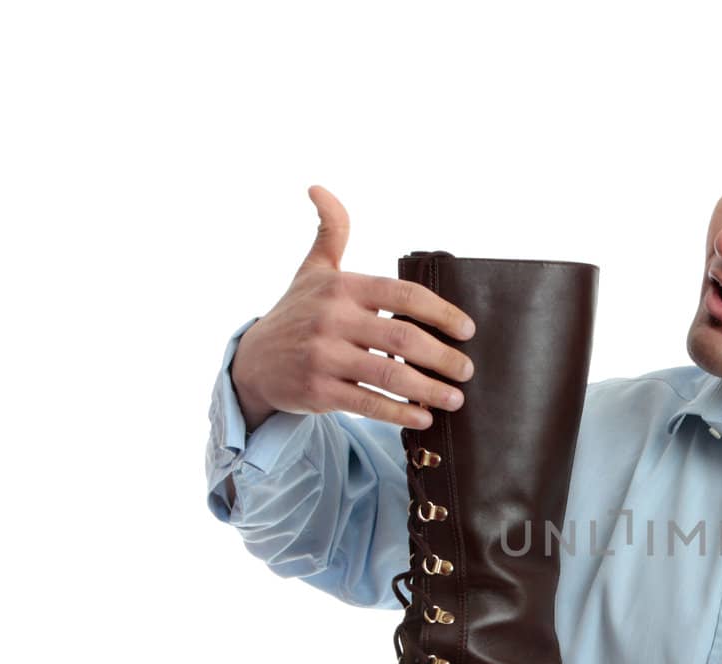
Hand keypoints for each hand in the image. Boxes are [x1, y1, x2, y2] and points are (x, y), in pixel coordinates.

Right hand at [230, 184, 477, 433]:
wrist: (253, 363)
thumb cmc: (297, 313)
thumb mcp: (313, 270)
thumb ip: (330, 232)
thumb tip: (320, 188)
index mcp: (341, 287)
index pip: (403, 295)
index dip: (441, 312)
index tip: (467, 329)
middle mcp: (331, 320)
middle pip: (403, 339)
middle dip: (443, 357)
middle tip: (467, 370)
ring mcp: (323, 357)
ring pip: (390, 375)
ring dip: (430, 389)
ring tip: (455, 398)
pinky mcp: (318, 391)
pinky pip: (369, 404)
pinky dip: (401, 414)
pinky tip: (424, 418)